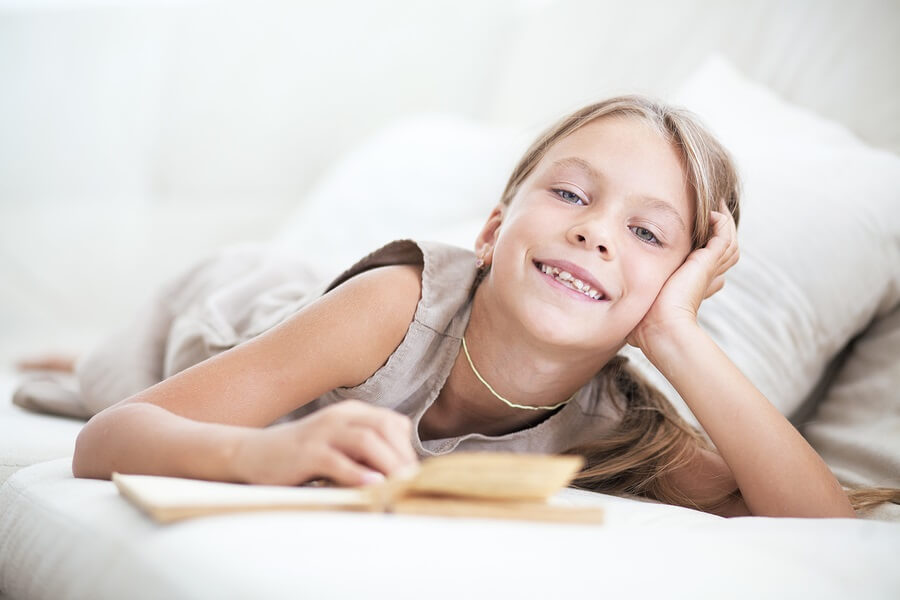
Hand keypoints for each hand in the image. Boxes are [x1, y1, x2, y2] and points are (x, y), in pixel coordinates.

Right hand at [233, 400, 418, 486]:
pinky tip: (371, 486)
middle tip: (412, 482)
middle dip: (402, 455)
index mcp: (351, 413)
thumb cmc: (303, 457)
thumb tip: (401, 473)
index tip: (412, 473)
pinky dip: (356, 474)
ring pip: (365, 441)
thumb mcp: (339, 448)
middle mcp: (339, 417)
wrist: (254, 453)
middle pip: (383, 428)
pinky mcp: (306, 452)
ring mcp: (322, 433)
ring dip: (387, 464)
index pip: (392, 422)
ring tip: (400, 484)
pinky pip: (336, 461)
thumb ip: (366, 454)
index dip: (407, 447)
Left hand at [626, 199, 738, 351]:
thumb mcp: (639, 305)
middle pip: (723, 251)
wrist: (659, 329)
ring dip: (723, 223)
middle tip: (713, 212)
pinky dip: (722, 223)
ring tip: (716, 207)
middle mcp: (704, 277)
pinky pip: (724, 236)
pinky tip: (712, 213)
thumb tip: (615, 312)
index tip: (693, 233)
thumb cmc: (645, 324)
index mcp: (690, 286)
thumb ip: (632, 300)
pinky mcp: (707, 262)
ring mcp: (708, 269)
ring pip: (728, 243)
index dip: (705, 249)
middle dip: (719, 231)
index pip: (707, 264)